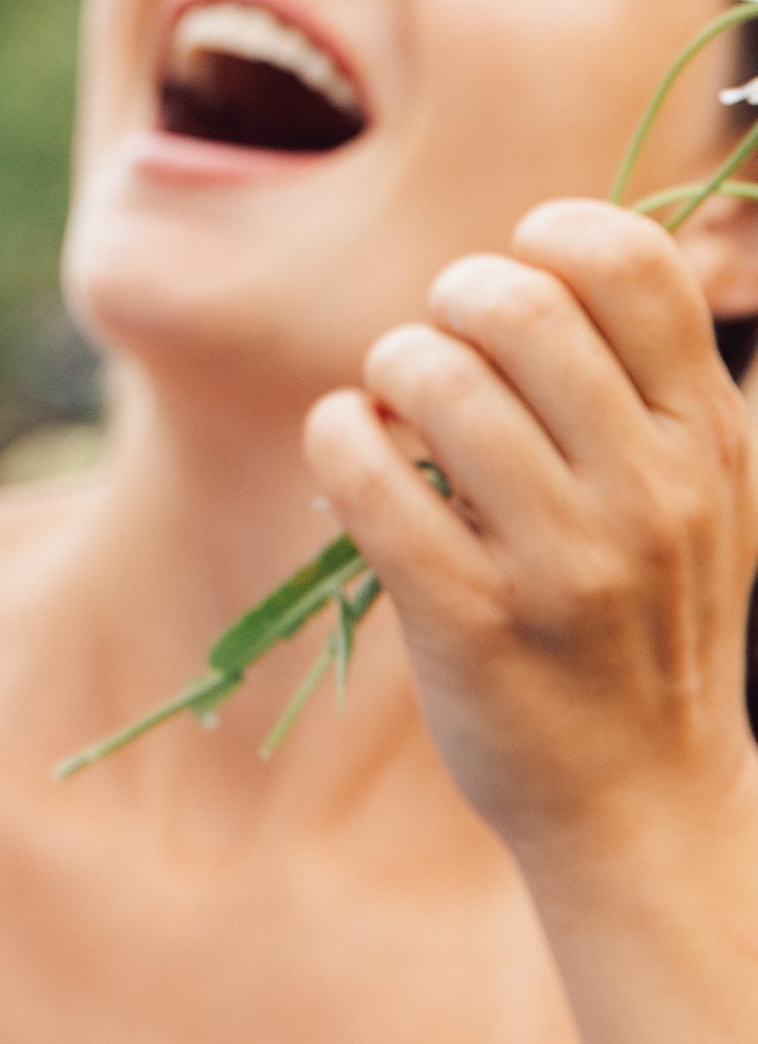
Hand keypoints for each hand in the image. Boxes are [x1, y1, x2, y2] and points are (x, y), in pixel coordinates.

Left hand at [304, 200, 757, 875]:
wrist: (645, 806)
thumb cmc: (650, 615)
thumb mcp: (704, 491)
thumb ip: (651, 378)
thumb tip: (551, 247)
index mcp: (706, 441)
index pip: (631, 263)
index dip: (552, 237)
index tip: (522, 273)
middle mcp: (649, 493)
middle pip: (515, 304)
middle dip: (451, 301)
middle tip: (445, 350)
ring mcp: (564, 561)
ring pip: (429, 376)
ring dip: (386, 372)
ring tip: (397, 413)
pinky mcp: (471, 620)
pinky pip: (364, 471)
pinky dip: (337, 440)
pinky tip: (355, 460)